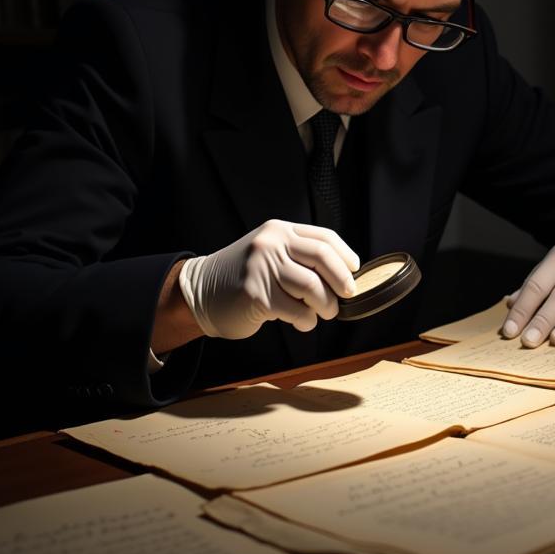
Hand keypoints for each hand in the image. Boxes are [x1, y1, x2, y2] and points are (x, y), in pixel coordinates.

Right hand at [179, 220, 359, 338]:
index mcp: (279, 231)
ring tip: (323, 313)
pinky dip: (307, 320)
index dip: (345, 256)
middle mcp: (271, 243)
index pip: (324, 238)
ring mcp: (262, 267)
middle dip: (342, 280)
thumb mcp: (269, 254)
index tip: (354, 271)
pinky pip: (296, 310)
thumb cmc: (243, 278)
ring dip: (326, 305)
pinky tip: (302, 322)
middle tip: (347, 295)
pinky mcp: (256, 294)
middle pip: (322, 257)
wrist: (200, 293)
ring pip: (312, 286)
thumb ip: (298, 257)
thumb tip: (343, 275)